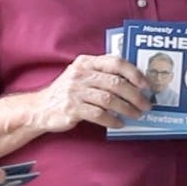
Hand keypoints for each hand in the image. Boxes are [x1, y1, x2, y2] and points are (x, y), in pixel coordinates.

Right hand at [34, 54, 149, 131]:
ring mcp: (75, 91)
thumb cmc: (68, 92)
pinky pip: (98, 115)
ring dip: (127, 109)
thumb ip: (103, 74)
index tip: (146, 85)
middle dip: (135, 95)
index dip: (134, 73)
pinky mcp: (72, 109)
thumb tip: (135, 82)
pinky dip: (112, 120)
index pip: (115, 62)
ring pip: (109, 99)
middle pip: (115, 82)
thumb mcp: (82, 75)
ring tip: (136, 115)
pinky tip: (119, 123)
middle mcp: (80, 74)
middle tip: (146, 105)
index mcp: (86, 62)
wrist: (40, 108)